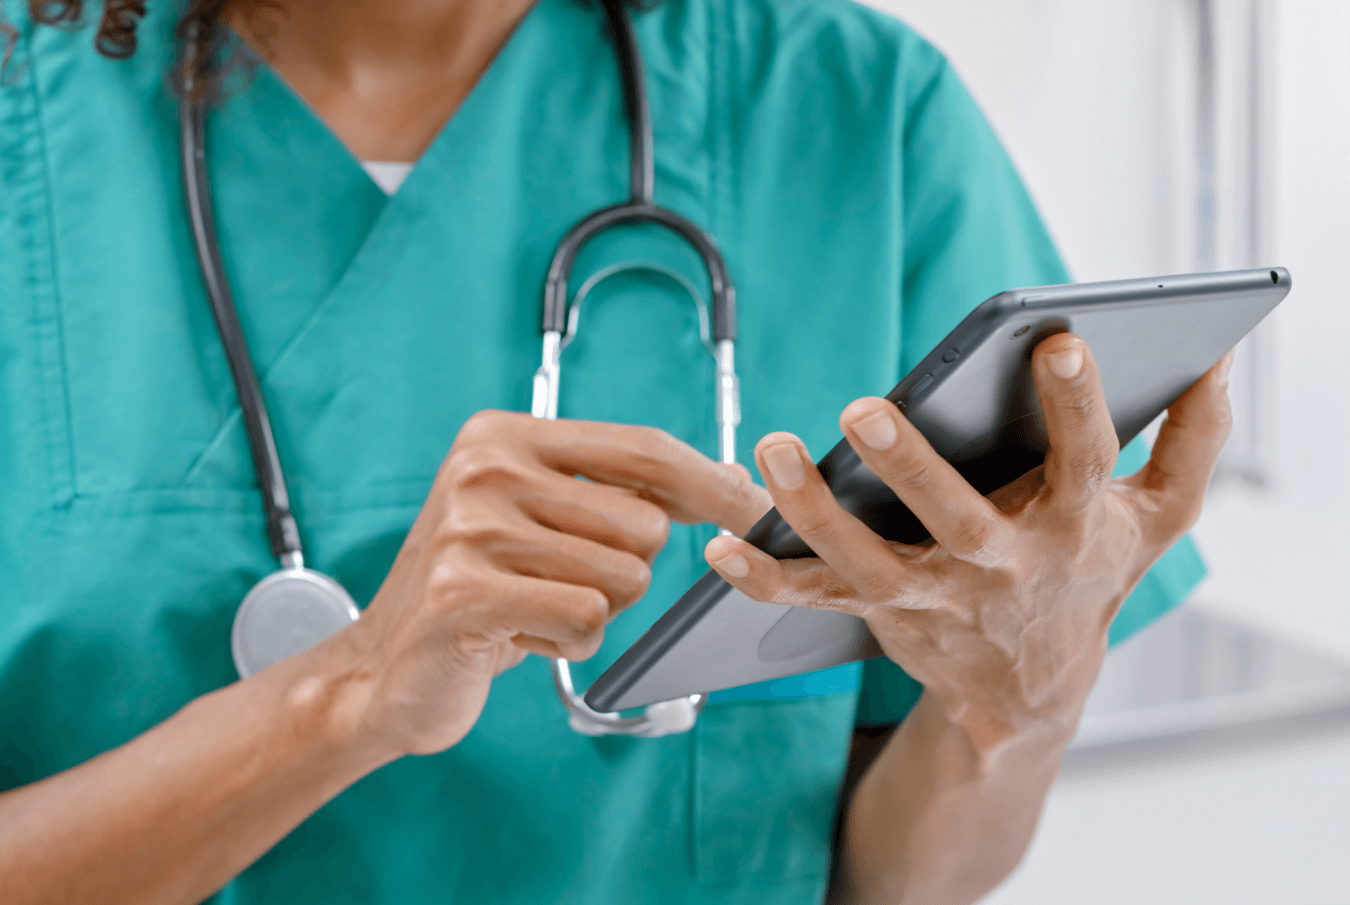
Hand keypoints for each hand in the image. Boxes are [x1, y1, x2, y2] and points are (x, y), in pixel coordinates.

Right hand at [328, 411, 769, 757]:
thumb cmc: (481, 591)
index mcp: (506, 435)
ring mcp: (470, 528)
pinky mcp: (463, 593)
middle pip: (645, 523)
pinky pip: (586, 619)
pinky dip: (569, 642)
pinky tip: (518, 635)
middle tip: (558, 583)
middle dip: (625, 571)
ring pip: (624, 578)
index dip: (708, 482)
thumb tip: (731, 480)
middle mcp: (484, 468)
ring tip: (532, 607)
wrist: (384, 669)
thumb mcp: (544, 520)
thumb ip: (623, 492)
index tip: (756, 509)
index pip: (641, 448)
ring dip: (593, 612)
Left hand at [705, 336, 1232, 754]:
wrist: (1031, 689)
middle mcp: (998, 567)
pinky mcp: (878, 613)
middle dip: (911, 468)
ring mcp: (931, 596)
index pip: (1083, 462)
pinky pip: (813, 599)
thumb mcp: (1157, 518)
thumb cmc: (1089, 575)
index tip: (1057, 340)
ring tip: (772, 447)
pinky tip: (719, 550)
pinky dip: (764, 579)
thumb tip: (1220, 359)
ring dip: (813, 510)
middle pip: (955, 521)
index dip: (1077, 407)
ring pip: (865, 560)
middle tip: (862, 409)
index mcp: (1070, 528)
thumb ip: (1193, 441)